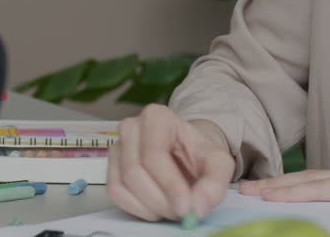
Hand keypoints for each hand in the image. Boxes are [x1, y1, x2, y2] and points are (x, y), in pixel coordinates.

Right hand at [107, 104, 235, 221]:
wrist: (187, 154)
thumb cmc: (199, 154)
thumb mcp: (219, 163)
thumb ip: (215, 183)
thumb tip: (197, 207)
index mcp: (157, 116)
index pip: (154, 154)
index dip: (169, 185)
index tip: (186, 207)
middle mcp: (131, 127)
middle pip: (135, 172)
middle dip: (160, 200)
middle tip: (182, 213)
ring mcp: (117, 148)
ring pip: (122, 186)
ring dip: (149, 207)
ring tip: (172, 208)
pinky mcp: (110, 168)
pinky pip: (116, 194)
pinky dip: (137, 209)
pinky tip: (156, 207)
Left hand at [239, 166, 329, 210]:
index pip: (313, 181)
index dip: (288, 185)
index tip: (266, 189)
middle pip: (302, 178)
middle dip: (273, 184)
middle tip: (246, 189)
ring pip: (304, 181)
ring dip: (276, 187)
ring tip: (252, 192)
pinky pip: (318, 189)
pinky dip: (294, 192)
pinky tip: (275, 196)